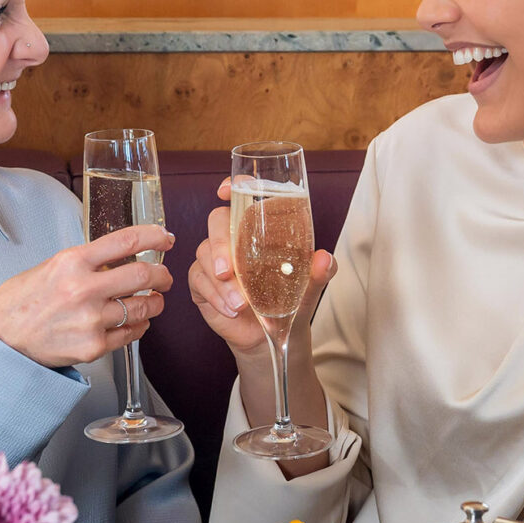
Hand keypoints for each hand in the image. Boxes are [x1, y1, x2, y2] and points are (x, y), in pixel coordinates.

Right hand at [0, 225, 174, 368]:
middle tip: (164, 277)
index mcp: (72, 262)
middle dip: (163, 275)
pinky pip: (131, 333)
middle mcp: (84, 289)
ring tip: (152, 300)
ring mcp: (91, 320)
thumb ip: (84, 262)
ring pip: (143, 306)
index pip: (126, 240)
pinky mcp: (94, 346)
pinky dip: (139, 325)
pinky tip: (135, 321)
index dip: (154, 236)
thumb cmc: (21, 303)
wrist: (2, 342)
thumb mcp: (49, 267)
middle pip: (144, 275)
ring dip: (155, 302)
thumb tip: (117, 258)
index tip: (166, 238)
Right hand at [188, 178, 336, 357]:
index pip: (242, 197)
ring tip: (240, 304)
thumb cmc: (289, 301)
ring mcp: (214, 258)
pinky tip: (231, 309)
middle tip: (228, 271)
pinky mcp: (202, 281)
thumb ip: (319, 273)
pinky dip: (216, 296)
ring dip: (221, 282)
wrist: (272, 334)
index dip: (233, 187)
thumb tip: (324, 258)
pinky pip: (199, 279)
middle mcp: (233, 237)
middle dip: (220, 244)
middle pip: (217, 220)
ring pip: (204, 253)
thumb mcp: (308, 288)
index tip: (225, 191)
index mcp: (258, 229)